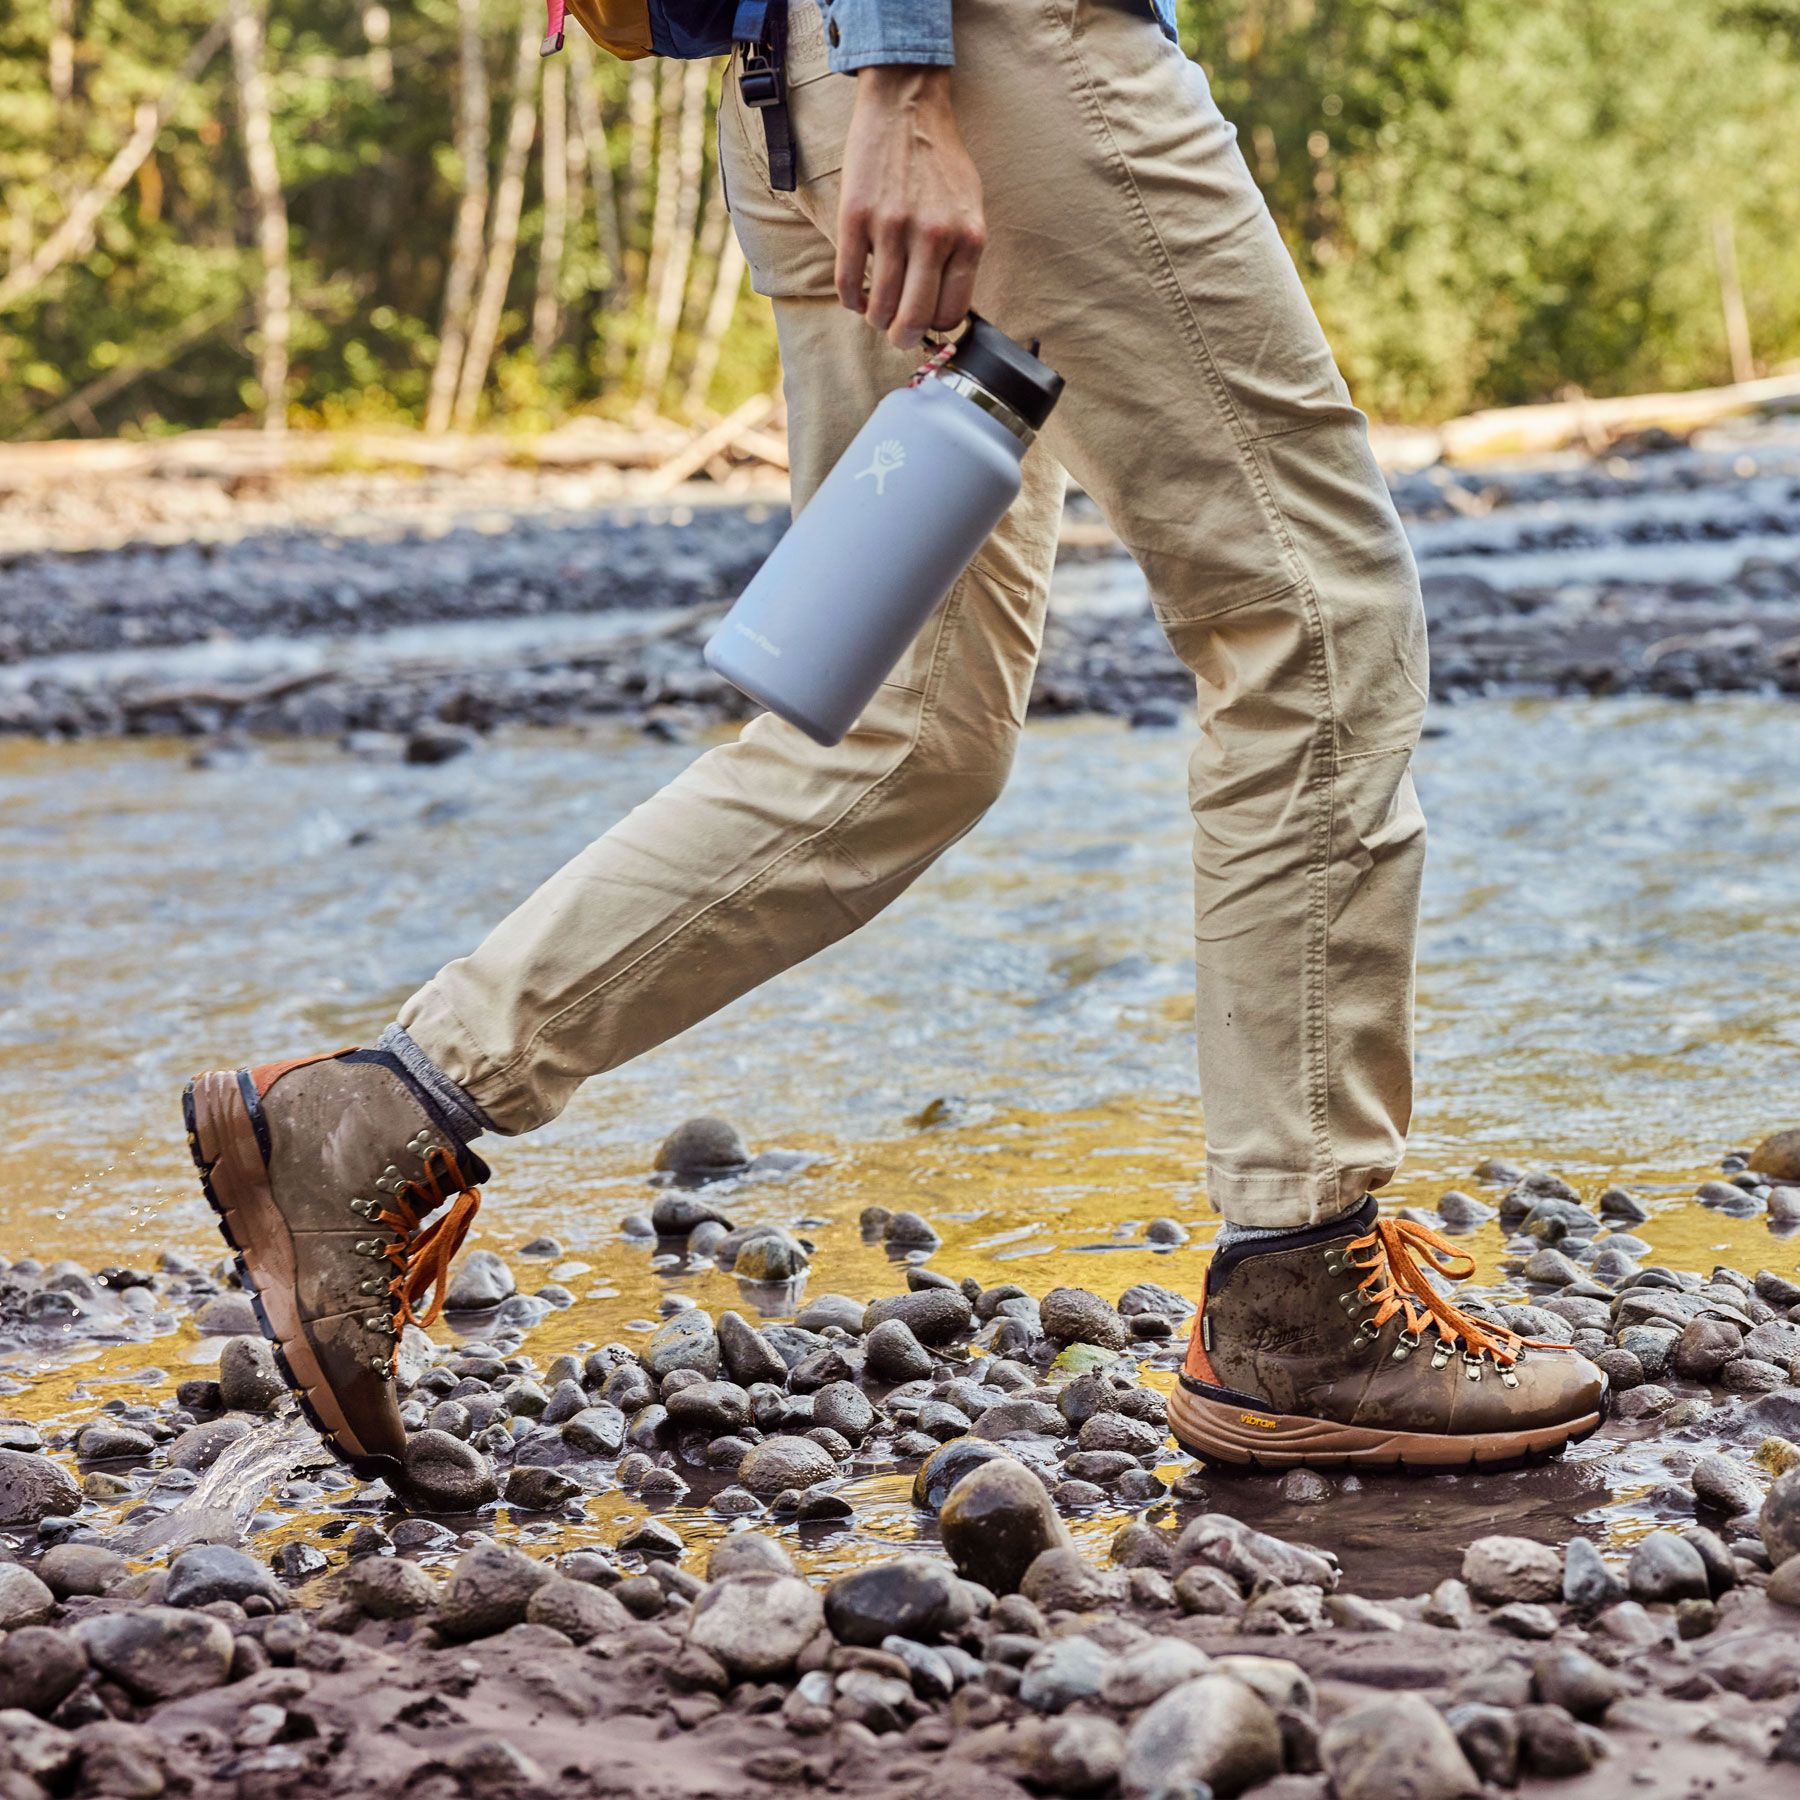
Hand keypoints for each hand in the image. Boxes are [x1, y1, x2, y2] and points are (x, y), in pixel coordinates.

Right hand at [835, 66, 984, 348]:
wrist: (907, 105)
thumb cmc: (940, 161)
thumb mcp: (969, 208)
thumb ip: (962, 255)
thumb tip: (944, 309)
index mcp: (968, 238)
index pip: (951, 312)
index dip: (935, 326)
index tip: (924, 322)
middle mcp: (933, 236)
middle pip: (914, 318)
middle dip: (903, 336)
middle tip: (896, 333)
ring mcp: (893, 227)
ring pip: (880, 306)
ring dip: (875, 317)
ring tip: (876, 309)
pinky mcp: (856, 218)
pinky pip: (849, 281)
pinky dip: (851, 298)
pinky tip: (856, 293)